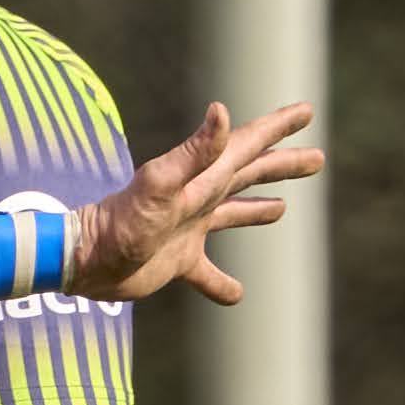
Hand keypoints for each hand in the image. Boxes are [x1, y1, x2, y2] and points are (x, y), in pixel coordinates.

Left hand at [67, 99, 323, 311]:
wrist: (86, 261)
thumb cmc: (121, 223)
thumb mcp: (160, 185)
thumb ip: (193, 153)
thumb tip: (221, 111)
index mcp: (202, 176)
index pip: (247, 144)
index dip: (277, 126)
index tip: (306, 110)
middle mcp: (199, 197)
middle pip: (250, 174)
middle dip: (283, 163)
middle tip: (318, 158)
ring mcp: (189, 229)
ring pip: (235, 214)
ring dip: (261, 208)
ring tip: (283, 208)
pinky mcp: (177, 261)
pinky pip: (208, 273)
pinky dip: (224, 283)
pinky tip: (237, 294)